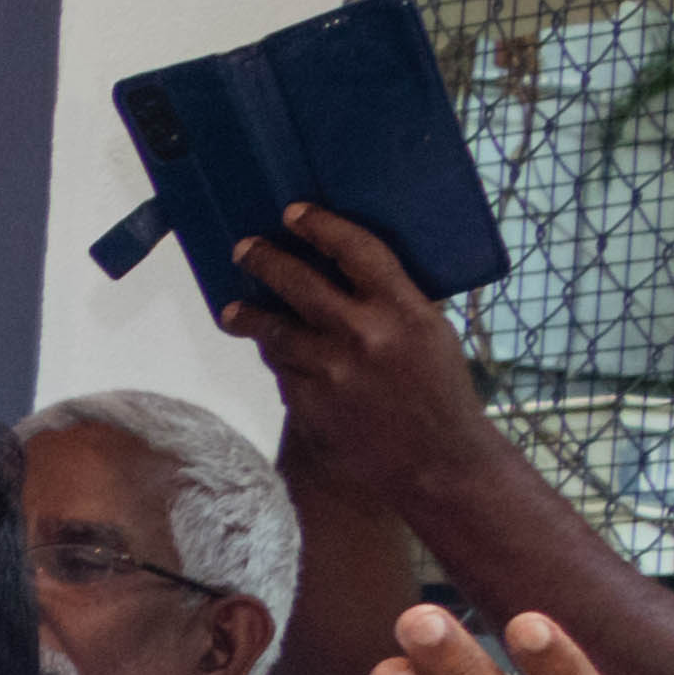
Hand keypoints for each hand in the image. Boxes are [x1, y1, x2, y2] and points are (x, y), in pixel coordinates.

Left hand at [226, 205, 497, 516]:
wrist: (436, 461)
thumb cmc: (441, 391)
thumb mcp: (431, 333)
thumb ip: (392, 302)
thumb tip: (349, 271)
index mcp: (404, 309)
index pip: (356, 250)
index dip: (321, 226)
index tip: (294, 213)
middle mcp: (363, 334)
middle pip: (298, 283)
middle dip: (264, 261)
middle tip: (243, 249)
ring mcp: (331, 370)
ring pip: (276, 332)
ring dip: (249, 318)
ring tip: (232, 310)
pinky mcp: (310, 403)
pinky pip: (282, 370)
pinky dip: (278, 359)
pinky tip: (275, 355)